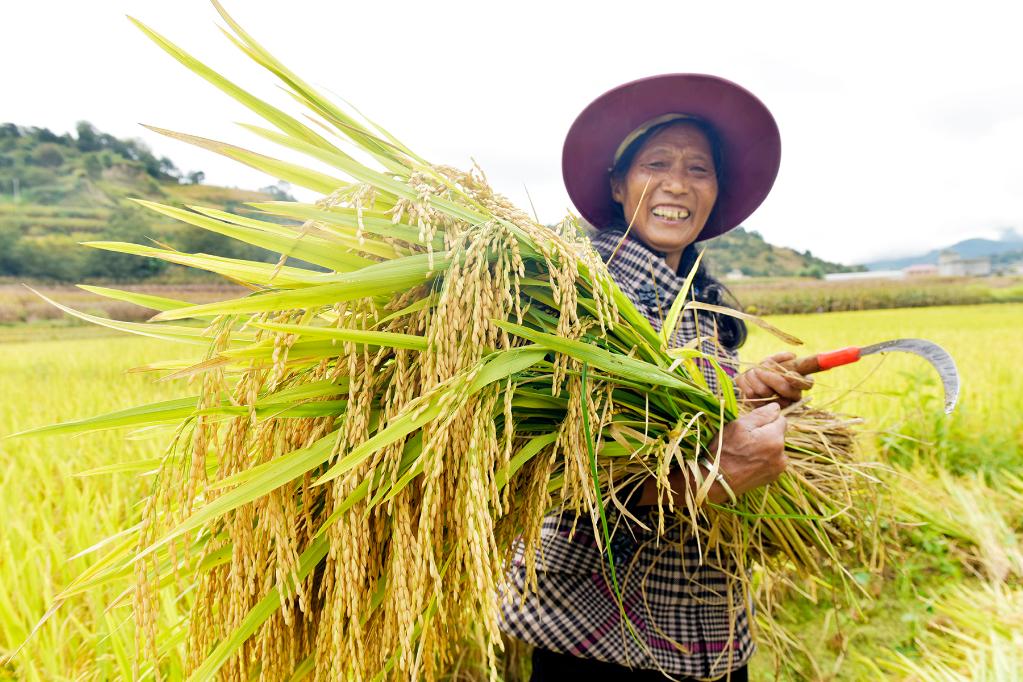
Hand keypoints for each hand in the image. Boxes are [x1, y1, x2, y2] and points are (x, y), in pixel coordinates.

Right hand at [640, 403, 787, 506]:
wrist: (715, 481)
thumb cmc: (724, 450)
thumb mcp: (739, 426)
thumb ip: (761, 414)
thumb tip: (777, 408)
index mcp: (774, 439)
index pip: (781, 419)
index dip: (766, 419)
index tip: (751, 426)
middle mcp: (782, 455)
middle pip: (779, 434)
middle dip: (766, 432)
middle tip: (745, 439)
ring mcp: (778, 468)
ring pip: (776, 447)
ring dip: (766, 445)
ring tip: (746, 451)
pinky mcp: (772, 477)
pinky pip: (773, 460)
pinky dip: (764, 458)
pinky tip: (749, 461)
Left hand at [735, 351, 812, 407]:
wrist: (753, 376)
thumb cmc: (768, 368)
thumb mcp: (777, 360)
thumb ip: (784, 357)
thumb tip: (792, 356)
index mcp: (800, 384)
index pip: (807, 384)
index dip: (798, 380)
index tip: (789, 374)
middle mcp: (790, 397)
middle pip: (784, 389)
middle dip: (771, 376)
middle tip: (760, 367)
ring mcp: (774, 404)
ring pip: (764, 391)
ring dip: (755, 376)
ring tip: (753, 370)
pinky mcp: (759, 406)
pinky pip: (750, 393)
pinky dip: (746, 382)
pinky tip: (747, 378)